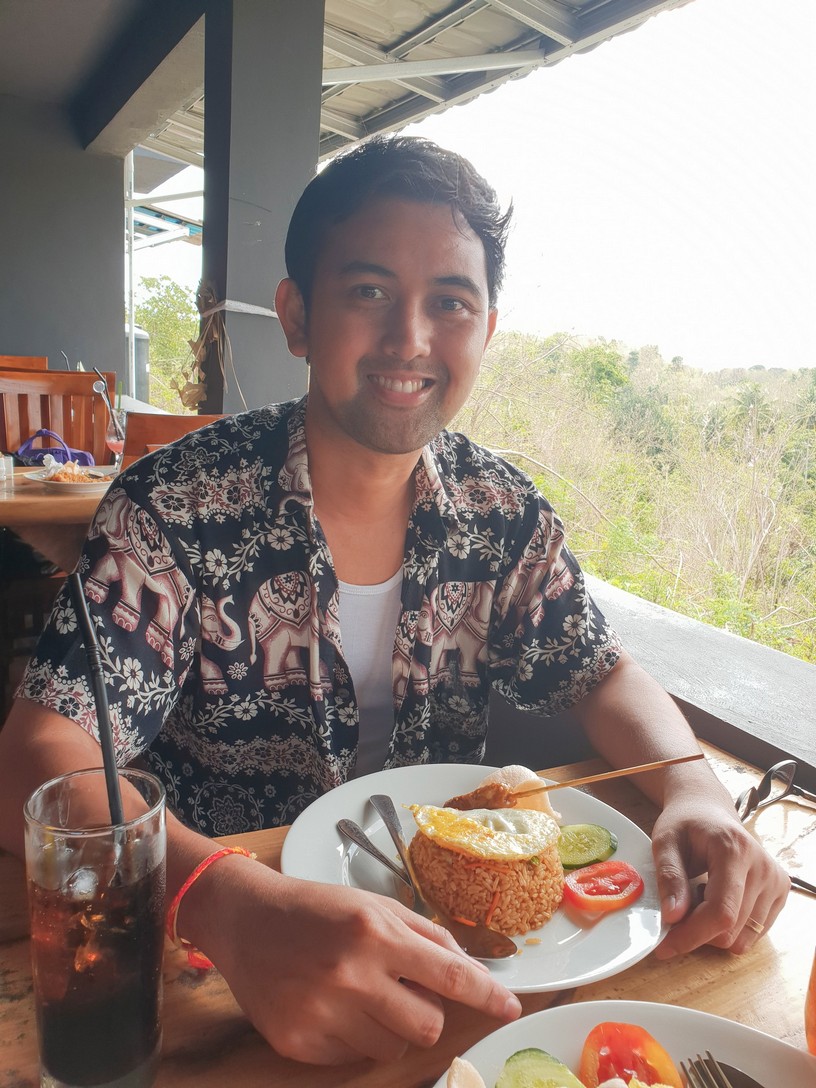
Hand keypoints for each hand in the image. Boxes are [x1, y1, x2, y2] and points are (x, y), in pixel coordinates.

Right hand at [183, 855, 520, 1064]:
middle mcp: (351, 973)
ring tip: (359, 995)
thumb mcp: (373, 905)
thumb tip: (469, 967)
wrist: (244, 919)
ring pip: (392, 1048)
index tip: (510, 1009)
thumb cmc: (316, 907)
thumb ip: (424, 934)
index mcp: (375, 932)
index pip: (449, 974)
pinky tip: (330, 1006)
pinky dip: (352, 1038)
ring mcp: (322, 1012)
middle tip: (402, 991)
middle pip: (426, 1025)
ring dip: (388, 1028)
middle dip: (426, 1013)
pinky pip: (351, 1059)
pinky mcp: (297, 1042)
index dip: (487, 996)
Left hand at [650, 788, 789, 958]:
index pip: (721, 912)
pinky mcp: (781, 892)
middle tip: (677, 906)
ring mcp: (776, 881)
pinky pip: (752, 934)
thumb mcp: (665, 842)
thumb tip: (673, 917)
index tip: (665, 946)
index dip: (691, 935)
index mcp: (735, 850)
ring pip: (742, 939)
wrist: (709, 810)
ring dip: (712, 930)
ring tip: (700, 895)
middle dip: (696, 931)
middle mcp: (763, 867)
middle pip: (730, 930)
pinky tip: (717, 898)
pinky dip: (728, 927)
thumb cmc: (685, 824)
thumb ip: (669, 877)